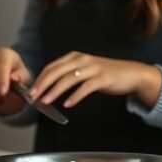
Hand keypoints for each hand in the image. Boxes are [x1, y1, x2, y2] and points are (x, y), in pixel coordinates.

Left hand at [30, 52, 161, 108]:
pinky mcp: (103, 78)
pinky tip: (68, 104)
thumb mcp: (84, 70)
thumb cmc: (105, 74)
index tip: (31, 91)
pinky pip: (86, 87)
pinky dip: (75, 96)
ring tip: (45, 101)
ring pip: (69, 79)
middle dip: (43, 85)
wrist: (130, 74)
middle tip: (34, 97)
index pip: (52, 67)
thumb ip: (69, 74)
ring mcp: (93, 68)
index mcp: (75, 57)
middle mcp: (82, 60)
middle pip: (57, 72)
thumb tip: (49, 87)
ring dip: (55, 91)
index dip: (40, 79)